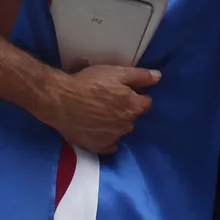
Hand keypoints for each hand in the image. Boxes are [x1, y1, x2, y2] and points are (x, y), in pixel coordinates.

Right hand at [39, 65, 161, 154]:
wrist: (60, 101)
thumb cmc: (89, 83)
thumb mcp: (116, 72)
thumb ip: (140, 76)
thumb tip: (158, 77)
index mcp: (133, 107)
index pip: (146, 103)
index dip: (138, 95)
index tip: (126, 91)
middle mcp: (126, 125)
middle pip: (133, 117)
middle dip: (126, 109)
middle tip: (110, 100)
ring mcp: (112, 138)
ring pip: (121, 130)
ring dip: (116, 123)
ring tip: (101, 113)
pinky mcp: (97, 147)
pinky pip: (110, 145)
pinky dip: (107, 138)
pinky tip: (98, 129)